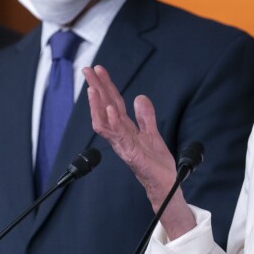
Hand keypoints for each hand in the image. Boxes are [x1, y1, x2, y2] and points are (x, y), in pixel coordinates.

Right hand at [84, 65, 175, 205]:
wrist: (166, 185)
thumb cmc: (156, 164)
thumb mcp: (152, 134)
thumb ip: (145, 117)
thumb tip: (140, 97)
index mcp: (125, 129)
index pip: (112, 103)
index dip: (105, 85)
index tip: (98, 69)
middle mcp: (120, 135)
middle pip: (104, 108)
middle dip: (95, 88)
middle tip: (87, 70)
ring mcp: (123, 145)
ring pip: (104, 123)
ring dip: (98, 105)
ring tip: (92, 88)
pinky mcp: (131, 154)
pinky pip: (119, 136)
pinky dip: (113, 122)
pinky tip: (110, 109)